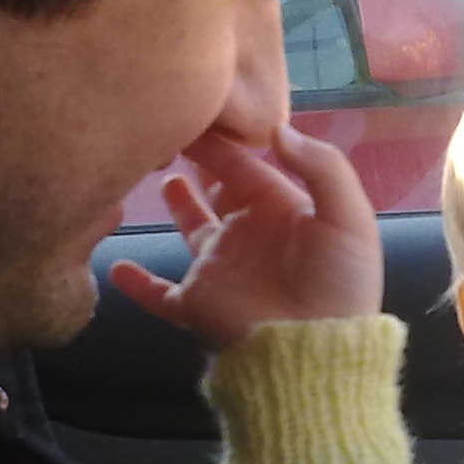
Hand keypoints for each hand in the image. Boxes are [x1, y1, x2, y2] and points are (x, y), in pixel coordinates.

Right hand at [106, 125, 381, 349]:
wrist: (319, 353)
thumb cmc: (339, 283)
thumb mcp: (348, 217)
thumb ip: (321, 166)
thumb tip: (277, 130)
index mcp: (283, 209)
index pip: (245, 163)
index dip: (220, 140)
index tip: (192, 110)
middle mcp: (248, 233)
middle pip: (218, 188)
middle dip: (200, 162)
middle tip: (169, 131)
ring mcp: (220, 268)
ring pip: (191, 228)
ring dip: (179, 204)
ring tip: (161, 174)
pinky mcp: (198, 304)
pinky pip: (160, 293)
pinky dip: (137, 284)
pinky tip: (115, 266)